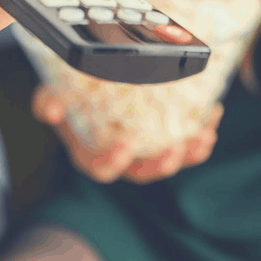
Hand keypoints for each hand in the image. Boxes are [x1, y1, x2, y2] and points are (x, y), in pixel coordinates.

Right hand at [32, 85, 222, 184]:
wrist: (87, 85)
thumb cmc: (67, 93)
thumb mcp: (51, 93)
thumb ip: (47, 101)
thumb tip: (51, 109)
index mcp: (90, 154)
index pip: (101, 169)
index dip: (114, 162)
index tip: (127, 145)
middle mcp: (120, 160)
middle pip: (142, 174)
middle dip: (161, 165)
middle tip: (175, 148)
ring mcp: (144, 153)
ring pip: (169, 162)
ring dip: (189, 153)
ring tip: (204, 135)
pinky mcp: (164, 140)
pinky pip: (187, 146)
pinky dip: (201, 134)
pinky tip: (213, 114)